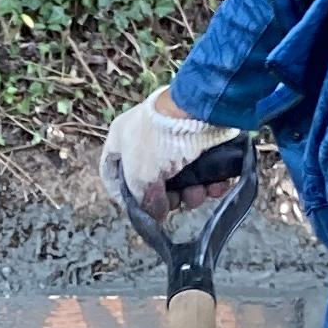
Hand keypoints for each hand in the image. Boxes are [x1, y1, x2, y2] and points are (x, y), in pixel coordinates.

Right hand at [101, 92, 235, 217]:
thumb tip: (156, 215)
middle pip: (153, 183)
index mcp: (122, 140)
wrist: (198, 112)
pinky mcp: (202, 143)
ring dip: (192, 195)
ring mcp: (175, 141)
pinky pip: (203, 172)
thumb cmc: (158, 140)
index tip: (137, 210)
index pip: (112, 171)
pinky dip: (210, 184)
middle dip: (168, 199)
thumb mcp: (140, 177)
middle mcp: (147, 140)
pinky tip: (215, 186)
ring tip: (198, 193)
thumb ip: (143, 202)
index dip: (121, 194)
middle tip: (176, 202)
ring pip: (181, 181)